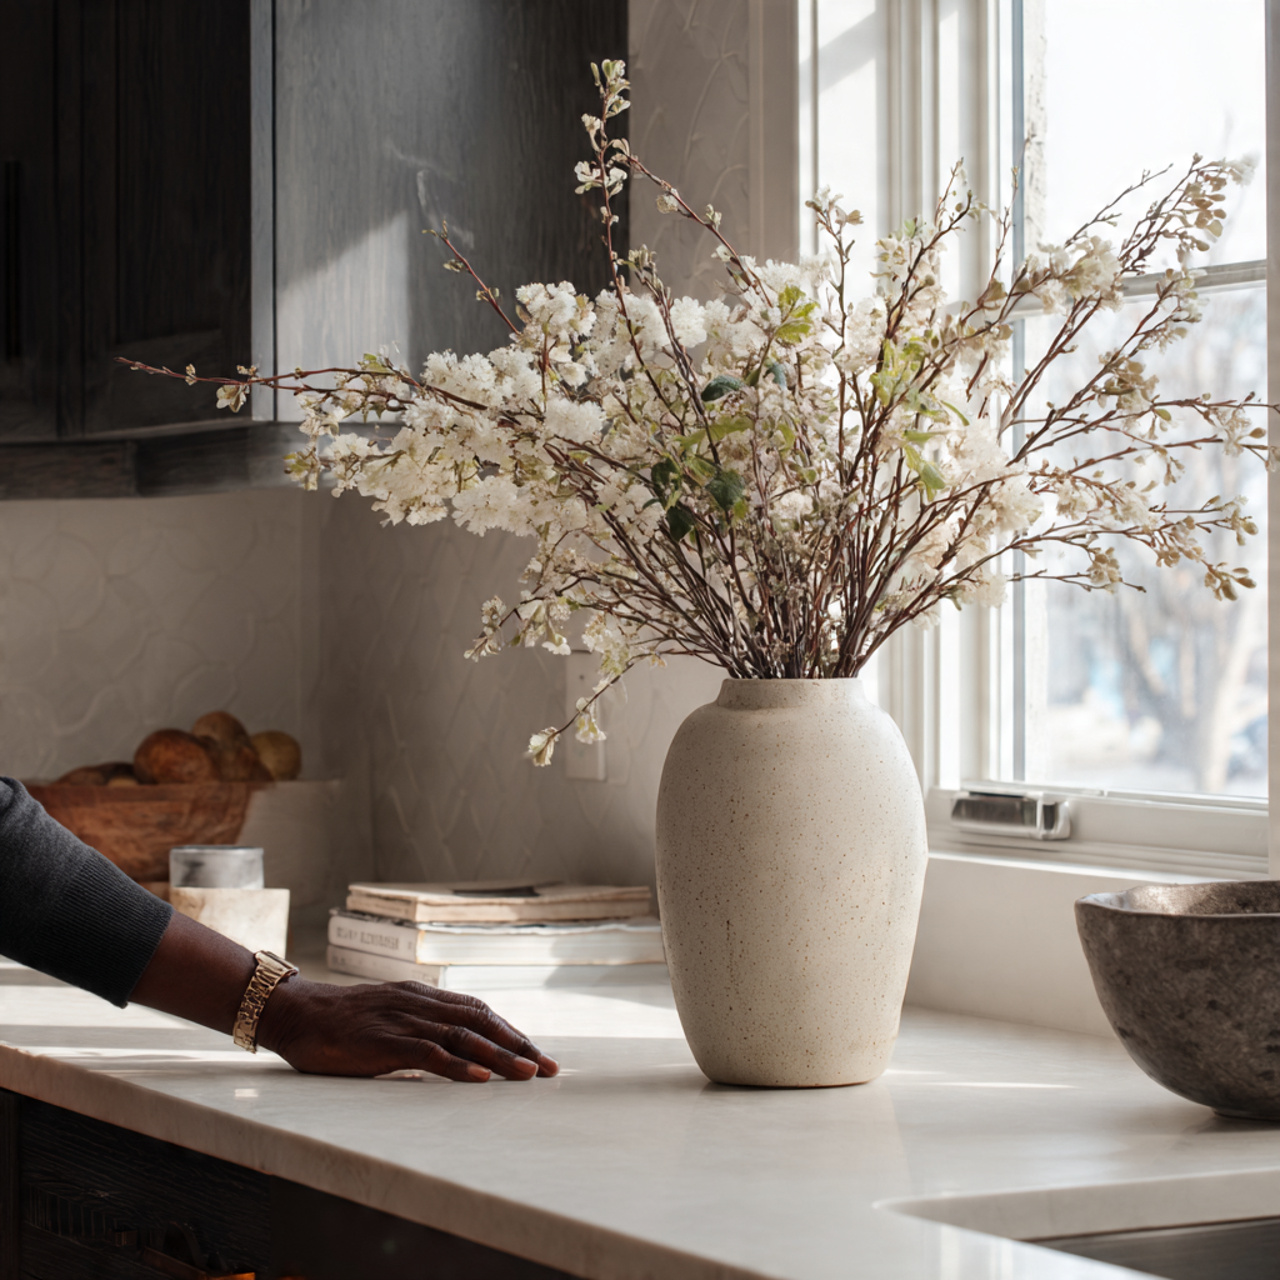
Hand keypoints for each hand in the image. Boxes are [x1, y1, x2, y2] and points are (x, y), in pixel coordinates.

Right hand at [257, 977, 560, 1081]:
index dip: (512, 1032)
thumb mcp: (389, 1017)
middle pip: (482, 1021)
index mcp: (424, 996)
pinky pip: (428, 1052)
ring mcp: (403, 1020)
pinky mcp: (384, 1040)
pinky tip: (480, 1078)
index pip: (480, 1012)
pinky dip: (458, 1066)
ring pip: (463, 1035)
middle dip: (519, 1044)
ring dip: (499, 1056)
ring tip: (527, 1074)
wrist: (296, 1012)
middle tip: (549, 1068)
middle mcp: (421, 1003)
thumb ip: (419, 1027)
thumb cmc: (341, 1022)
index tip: (539, 1054)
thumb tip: (453, 1050)